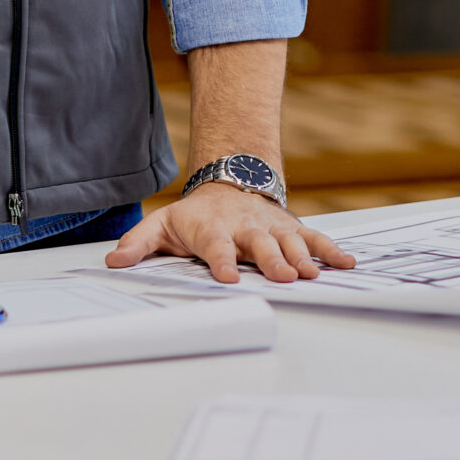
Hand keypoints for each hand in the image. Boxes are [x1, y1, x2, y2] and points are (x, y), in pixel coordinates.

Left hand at [104, 183, 355, 283]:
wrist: (230, 182)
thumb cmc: (195, 215)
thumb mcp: (161, 224)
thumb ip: (138, 243)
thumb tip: (113, 261)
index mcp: (212, 228)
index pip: (216, 244)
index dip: (221, 259)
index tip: (226, 276)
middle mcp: (245, 227)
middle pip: (259, 244)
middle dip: (271, 260)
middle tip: (282, 276)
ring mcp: (271, 227)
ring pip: (289, 241)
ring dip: (302, 257)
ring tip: (311, 273)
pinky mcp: (291, 228)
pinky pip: (313, 238)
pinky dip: (330, 250)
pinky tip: (346, 263)